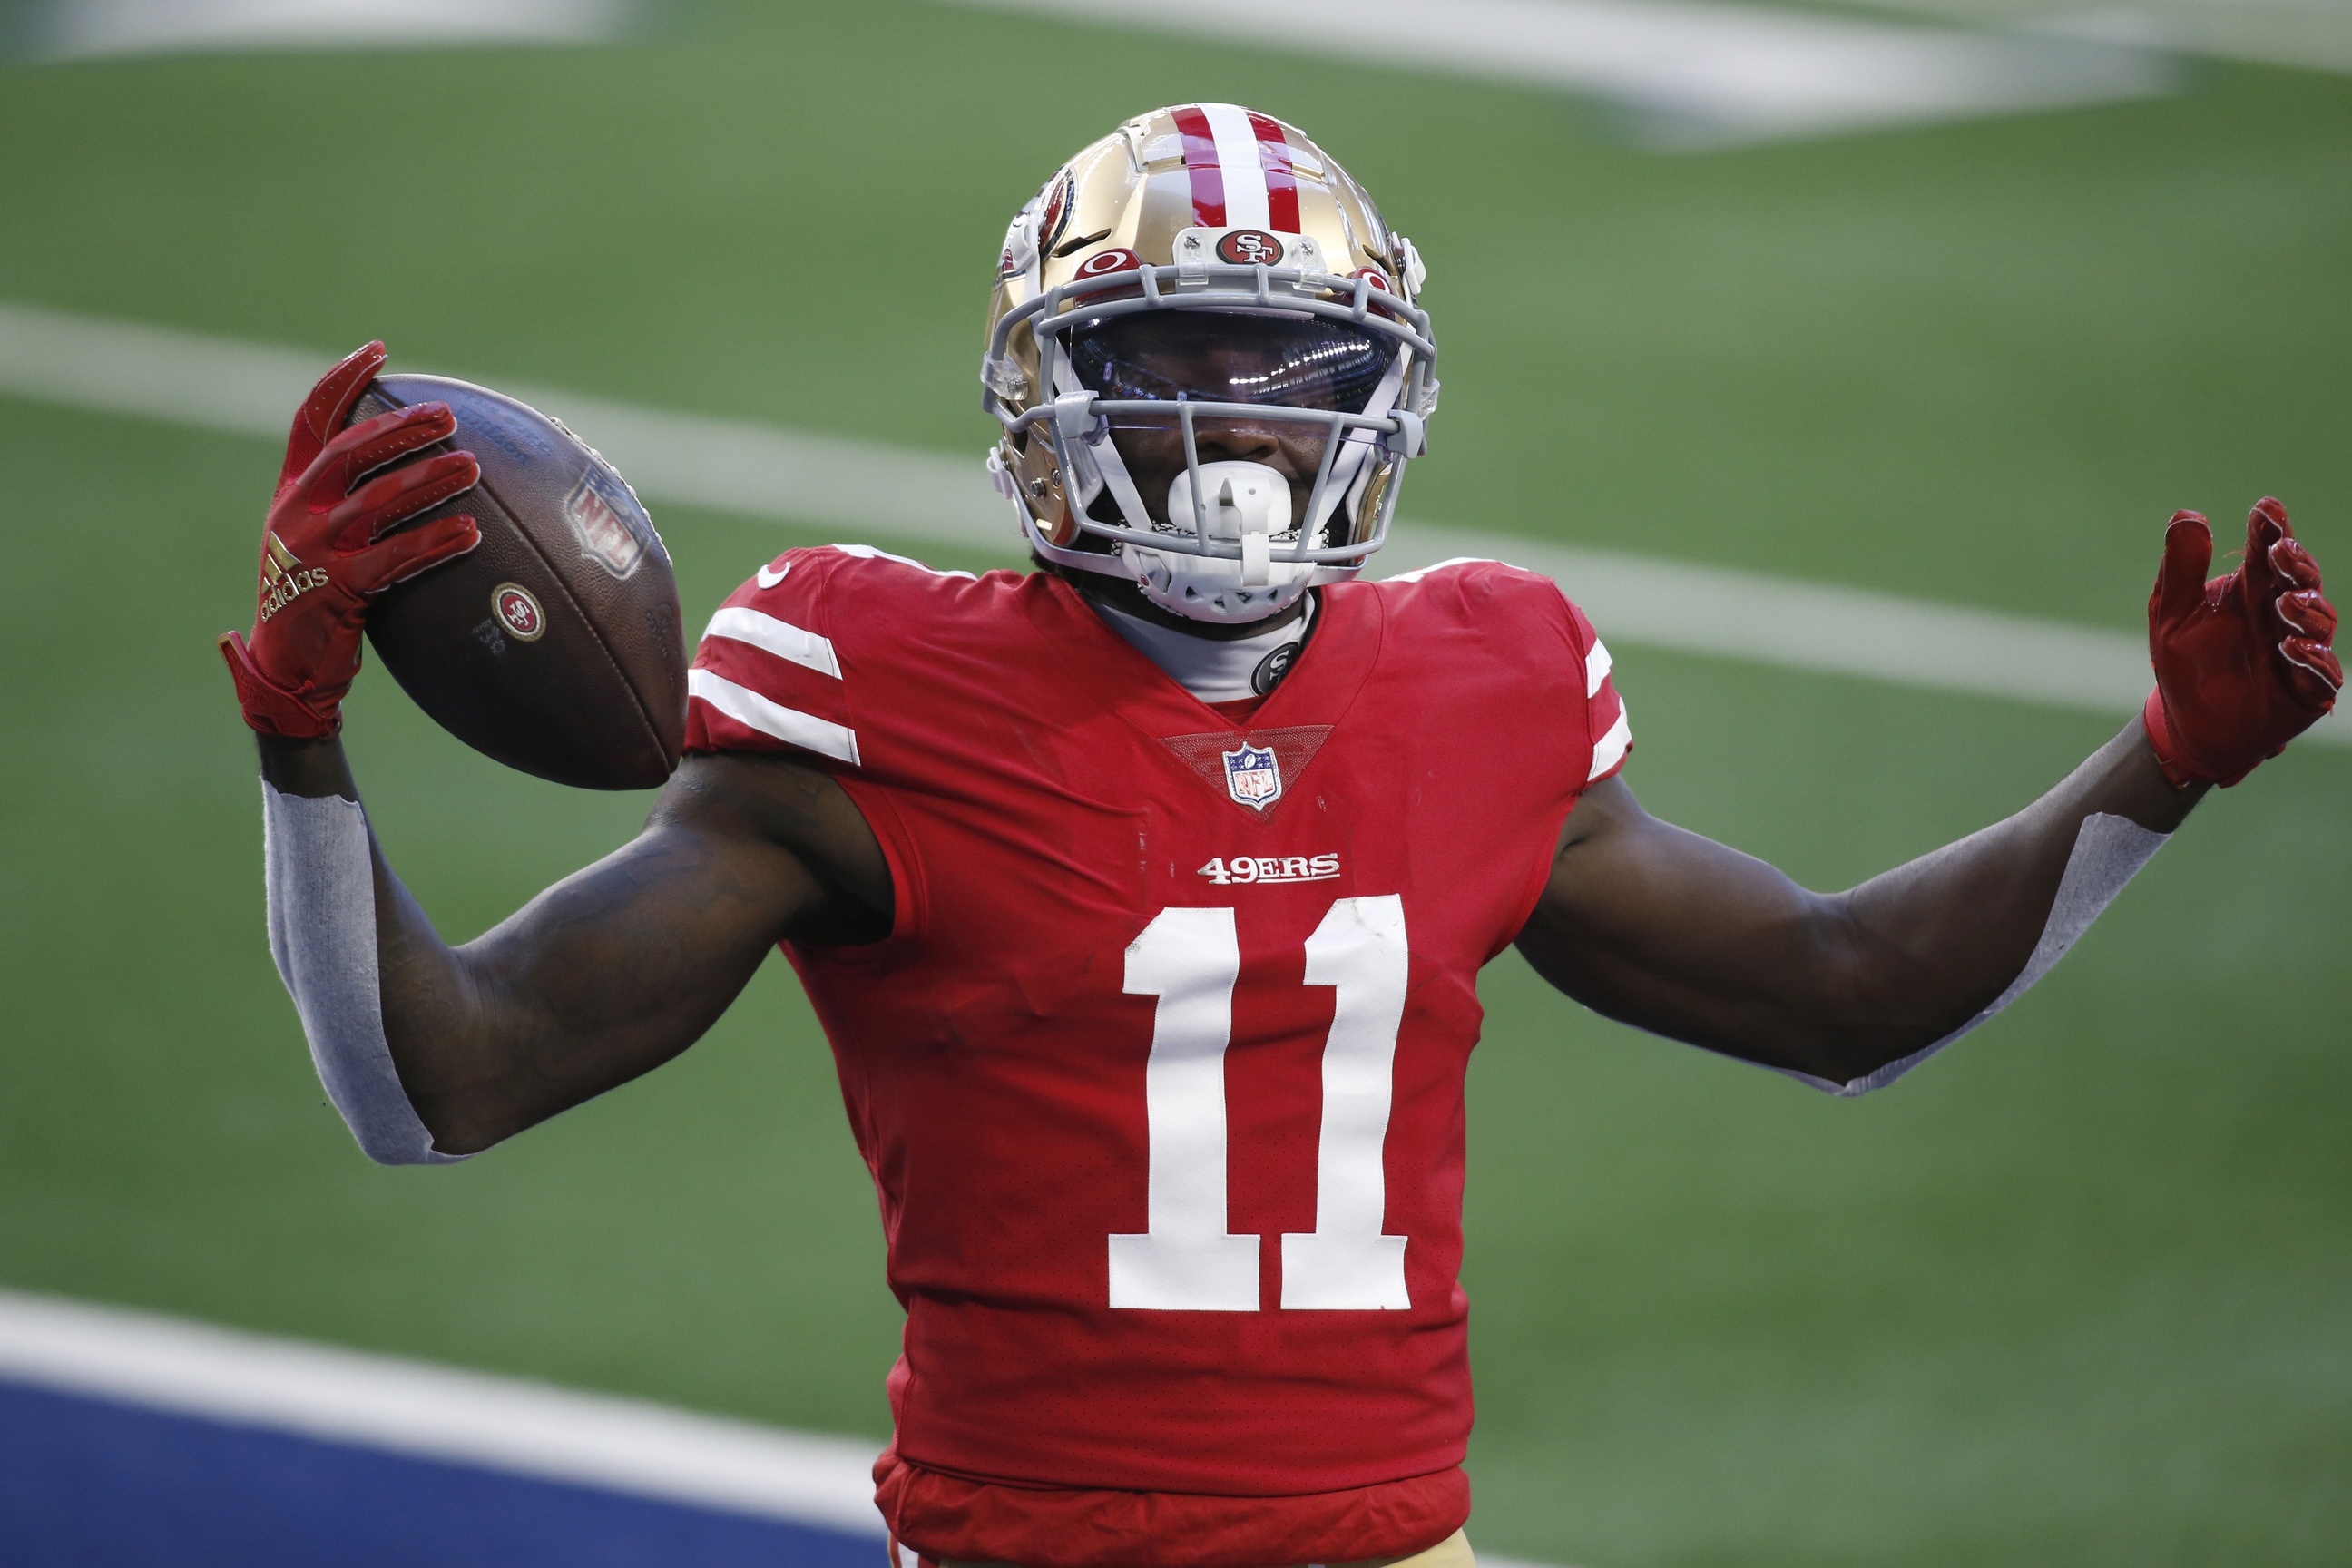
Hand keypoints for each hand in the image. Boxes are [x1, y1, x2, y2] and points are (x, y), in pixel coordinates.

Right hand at [218, 341, 482, 736]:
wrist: (286, 667)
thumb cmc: (317, 601)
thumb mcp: (323, 543)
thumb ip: (355, 505)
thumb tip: (423, 469)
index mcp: (291, 492)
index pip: (310, 421)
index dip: (340, 382)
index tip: (377, 350)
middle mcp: (296, 512)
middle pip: (349, 452)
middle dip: (398, 428)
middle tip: (447, 414)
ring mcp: (312, 549)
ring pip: (376, 501)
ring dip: (428, 481)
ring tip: (472, 467)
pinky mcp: (334, 589)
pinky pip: (394, 558)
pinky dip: (434, 542)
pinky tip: (471, 532)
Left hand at [2143, 498, 2340, 786]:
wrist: (2188, 725)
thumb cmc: (2184, 662)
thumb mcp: (2171, 613)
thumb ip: (2181, 568)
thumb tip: (2187, 515)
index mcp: (2253, 590)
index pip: (2268, 552)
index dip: (2271, 529)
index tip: (2265, 508)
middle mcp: (2283, 615)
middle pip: (2302, 581)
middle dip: (2296, 564)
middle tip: (2279, 550)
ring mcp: (2300, 651)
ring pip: (2320, 623)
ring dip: (2307, 610)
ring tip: (2285, 602)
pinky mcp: (2307, 690)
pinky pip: (2321, 674)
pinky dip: (2312, 660)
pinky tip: (2292, 649)